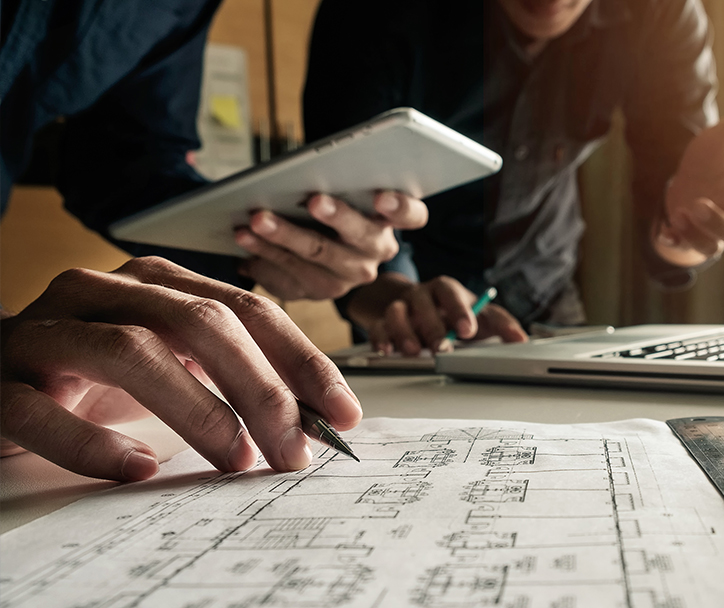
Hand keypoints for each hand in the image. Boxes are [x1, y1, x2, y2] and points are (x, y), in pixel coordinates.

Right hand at [0, 257, 362, 480]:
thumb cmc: (91, 374)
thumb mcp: (169, 363)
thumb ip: (230, 375)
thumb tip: (313, 419)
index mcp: (154, 282)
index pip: (247, 310)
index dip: (302, 360)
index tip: (343, 413)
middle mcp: (100, 292)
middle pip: (199, 323)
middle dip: (261, 388)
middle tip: (295, 451)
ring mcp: (44, 333)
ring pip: (130, 352)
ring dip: (197, 410)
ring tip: (238, 459)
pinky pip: (42, 411)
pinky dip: (93, 442)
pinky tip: (136, 468)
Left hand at [234, 191, 427, 299]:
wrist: (317, 246)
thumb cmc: (329, 200)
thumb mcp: (340, 187)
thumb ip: (338, 178)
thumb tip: (309, 168)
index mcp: (391, 221)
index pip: (412, 215)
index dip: (400, 207)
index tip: (381, 195)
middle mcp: (377, 252)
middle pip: (360, 237)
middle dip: (337, 218)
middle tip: (313, 200)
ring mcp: (348, 277)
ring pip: (319, 259)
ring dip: (285, 239)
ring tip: (256, 220)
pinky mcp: (317, 292)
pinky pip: (290, 279)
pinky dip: (264, 257)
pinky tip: (244, 243)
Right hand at [354, 275, 527, 355]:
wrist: (416, 307)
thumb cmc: (452, 313)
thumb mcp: (478, 315)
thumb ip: (500, 324)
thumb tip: (522, 339)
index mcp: (446, 290)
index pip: (451, 292)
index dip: (459, 310)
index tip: (467, 330)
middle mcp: (421, 295)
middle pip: (423, 302)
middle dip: (432, 326)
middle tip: (441, 346)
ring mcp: (399, 307)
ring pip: (396, 312)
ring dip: (404, 332)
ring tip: (413, 351)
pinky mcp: (381, 322)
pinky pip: (377, 327)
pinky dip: (381, 338)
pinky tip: (387, 350)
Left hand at [656, 78, 723, 266]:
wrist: (690, 180)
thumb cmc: (715, 159)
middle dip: (717, 223)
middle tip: (698, 206)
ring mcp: (709, 228)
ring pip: (711, 246)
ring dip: (695, 233)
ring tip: (681, 211)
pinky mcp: (689, 237)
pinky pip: (686, 249)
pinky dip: (675, 242)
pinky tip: (663, 234)